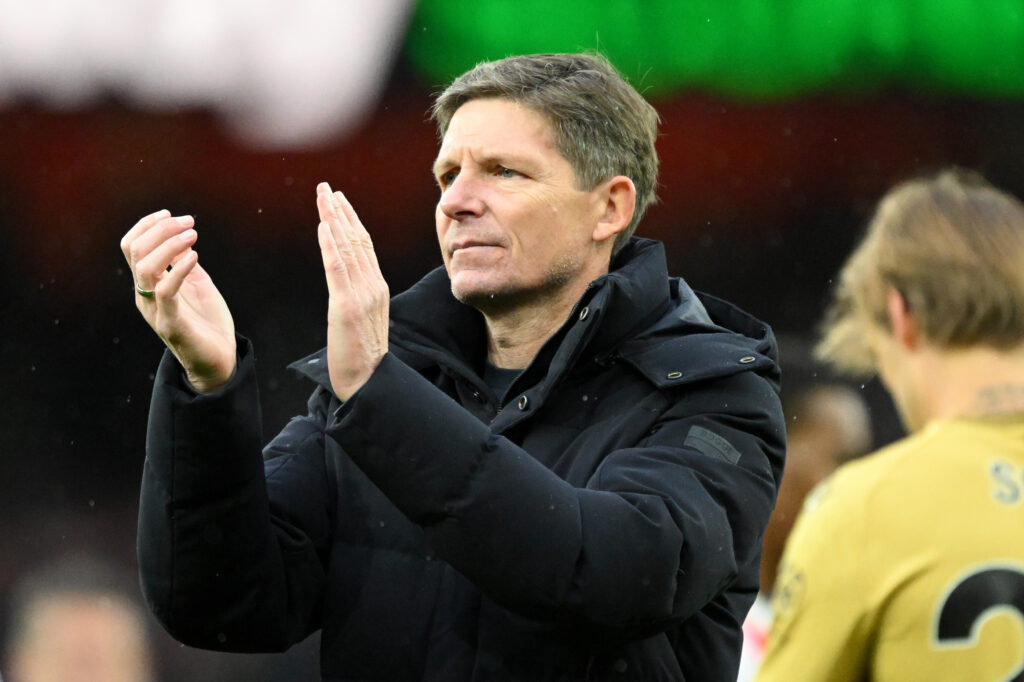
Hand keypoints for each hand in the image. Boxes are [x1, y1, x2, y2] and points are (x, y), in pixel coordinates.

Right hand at [121, 210, 236, 392]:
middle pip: (135, 252)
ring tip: (193, 235)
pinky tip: (195, 256)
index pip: (131, 247)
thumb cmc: (207, 322)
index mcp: (148, 284)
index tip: (171, 214)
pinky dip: (178, 269)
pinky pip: (165, 292)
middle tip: (189, 222)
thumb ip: (184, 263)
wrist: (218, 359)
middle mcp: (145, 295)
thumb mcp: (196, 284)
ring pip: (144, 268)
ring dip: (169, 245)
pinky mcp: (170, 324)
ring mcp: (155, 309)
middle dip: (161, 230)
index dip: (146, 225)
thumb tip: (180, 237)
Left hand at [316, 182, 388, 400]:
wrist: (369, 382)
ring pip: (347, 248)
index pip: (364, 246)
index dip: (351, 220)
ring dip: (333, 219)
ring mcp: (361, 296)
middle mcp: (373, 286)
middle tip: (327, 188)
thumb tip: (348, 284)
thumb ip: (358, 297)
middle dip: (340, 211)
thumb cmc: (362, 357)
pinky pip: (337, 270)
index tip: (339, 200)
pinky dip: (330, 246)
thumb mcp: (363, 320)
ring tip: (323, 196)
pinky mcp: (346, 307)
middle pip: (356, 240)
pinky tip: (323, 227)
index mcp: (377, 288)